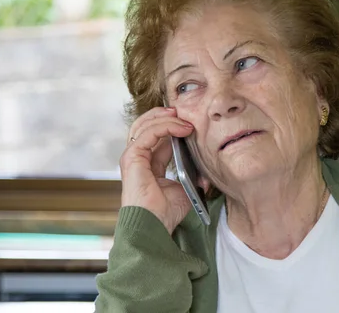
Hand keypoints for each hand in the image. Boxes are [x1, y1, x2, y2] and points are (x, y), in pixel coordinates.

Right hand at [119, 107, 194, 233]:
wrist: (154, 226)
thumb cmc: (165, 213)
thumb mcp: (184, 189)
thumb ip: (192, 176)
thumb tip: (207, 171)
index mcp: (149, 163)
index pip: (158, 135)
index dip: (173, 125)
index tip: (191, 123)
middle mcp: (138, 157)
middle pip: (147, 125)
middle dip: (166, 115)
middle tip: (184, 112)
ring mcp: (132, 156)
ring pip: (146, 124)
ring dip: (167, 118)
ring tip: (184, 119)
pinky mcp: (132, 157)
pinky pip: (148, 133)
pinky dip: (165, 126)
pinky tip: (182, 128)